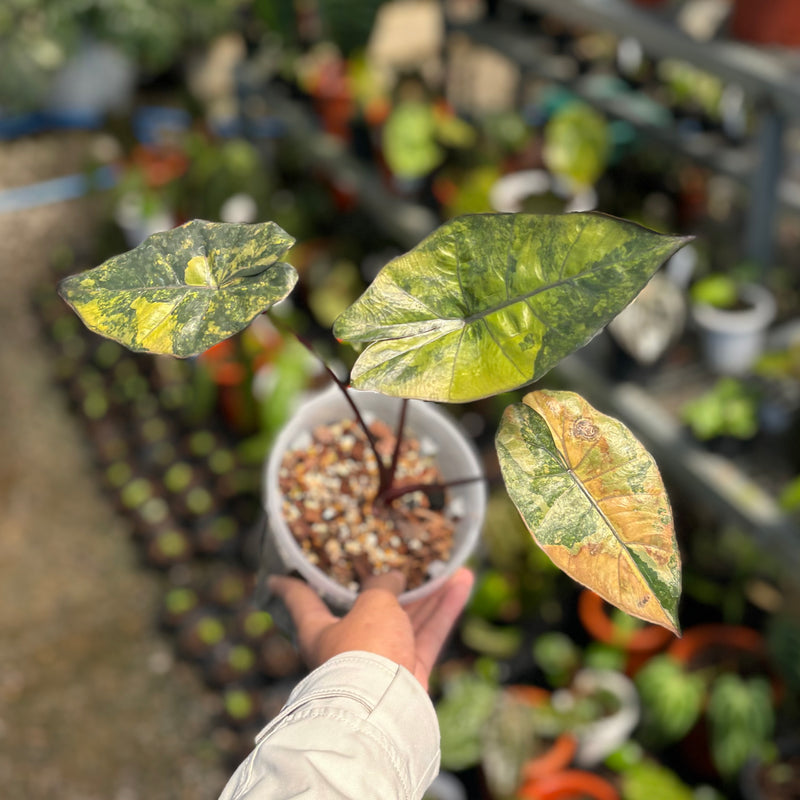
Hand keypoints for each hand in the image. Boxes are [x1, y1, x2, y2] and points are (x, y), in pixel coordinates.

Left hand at [268, 569, 473, 689]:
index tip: (277, 576)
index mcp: (319, 629)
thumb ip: (382, 585)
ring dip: (429, 592)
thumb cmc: (365, 650)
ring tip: (450, 565)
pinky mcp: (410, 673)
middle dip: (388, 583)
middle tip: (399, 560)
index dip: (289, 585)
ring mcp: (381, 661)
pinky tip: (462, 581)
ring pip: (406, 618)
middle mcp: (347, 645)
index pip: (300, 600)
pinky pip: (428, 633)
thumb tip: (393, 578)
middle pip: (368, 606)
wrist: (386, 709)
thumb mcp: (371, 603)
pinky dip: (444, 609)